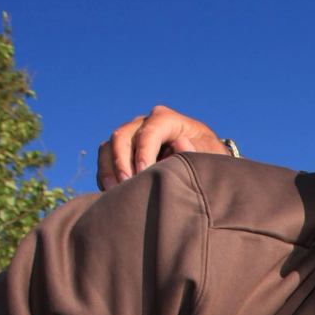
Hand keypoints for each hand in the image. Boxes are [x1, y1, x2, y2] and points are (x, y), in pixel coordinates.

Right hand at [96, 105, 227, 188]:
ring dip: (108, 170)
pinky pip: (104, 161)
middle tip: (127, 184)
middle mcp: (143, 124)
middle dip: (121, 161)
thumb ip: (197, 151)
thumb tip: (179, 144)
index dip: (144, 151)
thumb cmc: (206, 160)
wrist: (199, 167)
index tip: (144, 173)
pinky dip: (105, 177)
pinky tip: (112, 194)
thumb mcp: (211, 156)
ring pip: (107, 147)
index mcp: (167, 120)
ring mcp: (130, 137)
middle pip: (122, 136)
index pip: (149, 130)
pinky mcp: (120, 152)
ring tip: (115, 192)